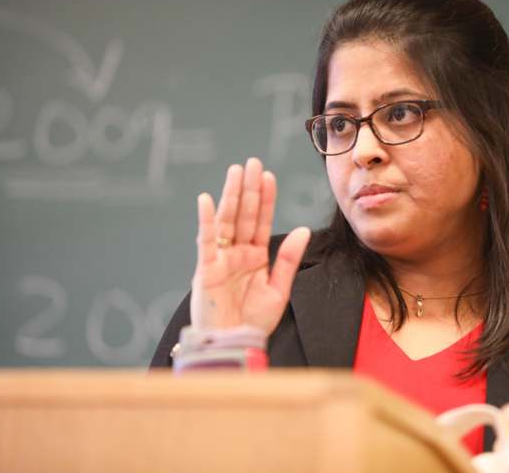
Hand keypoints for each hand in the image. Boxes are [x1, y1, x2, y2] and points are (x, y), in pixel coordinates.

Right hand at [190, 158, 310, 333]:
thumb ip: (289, 259)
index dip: (265, 199)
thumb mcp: (279, 289)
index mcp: (255, 257)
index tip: (268, 176)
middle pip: (243, 215)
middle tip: (252, 163)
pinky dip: (206, 221)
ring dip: (231, 196)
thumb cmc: (254, 322)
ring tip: (236, 172)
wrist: (235, 345)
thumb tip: (303, 229)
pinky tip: (208, 200)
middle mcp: (237, 253)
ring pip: (227, 221)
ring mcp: (220, 259)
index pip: (261, 221)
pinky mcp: (206, 270)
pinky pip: (206, 241)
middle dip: (248, 189)